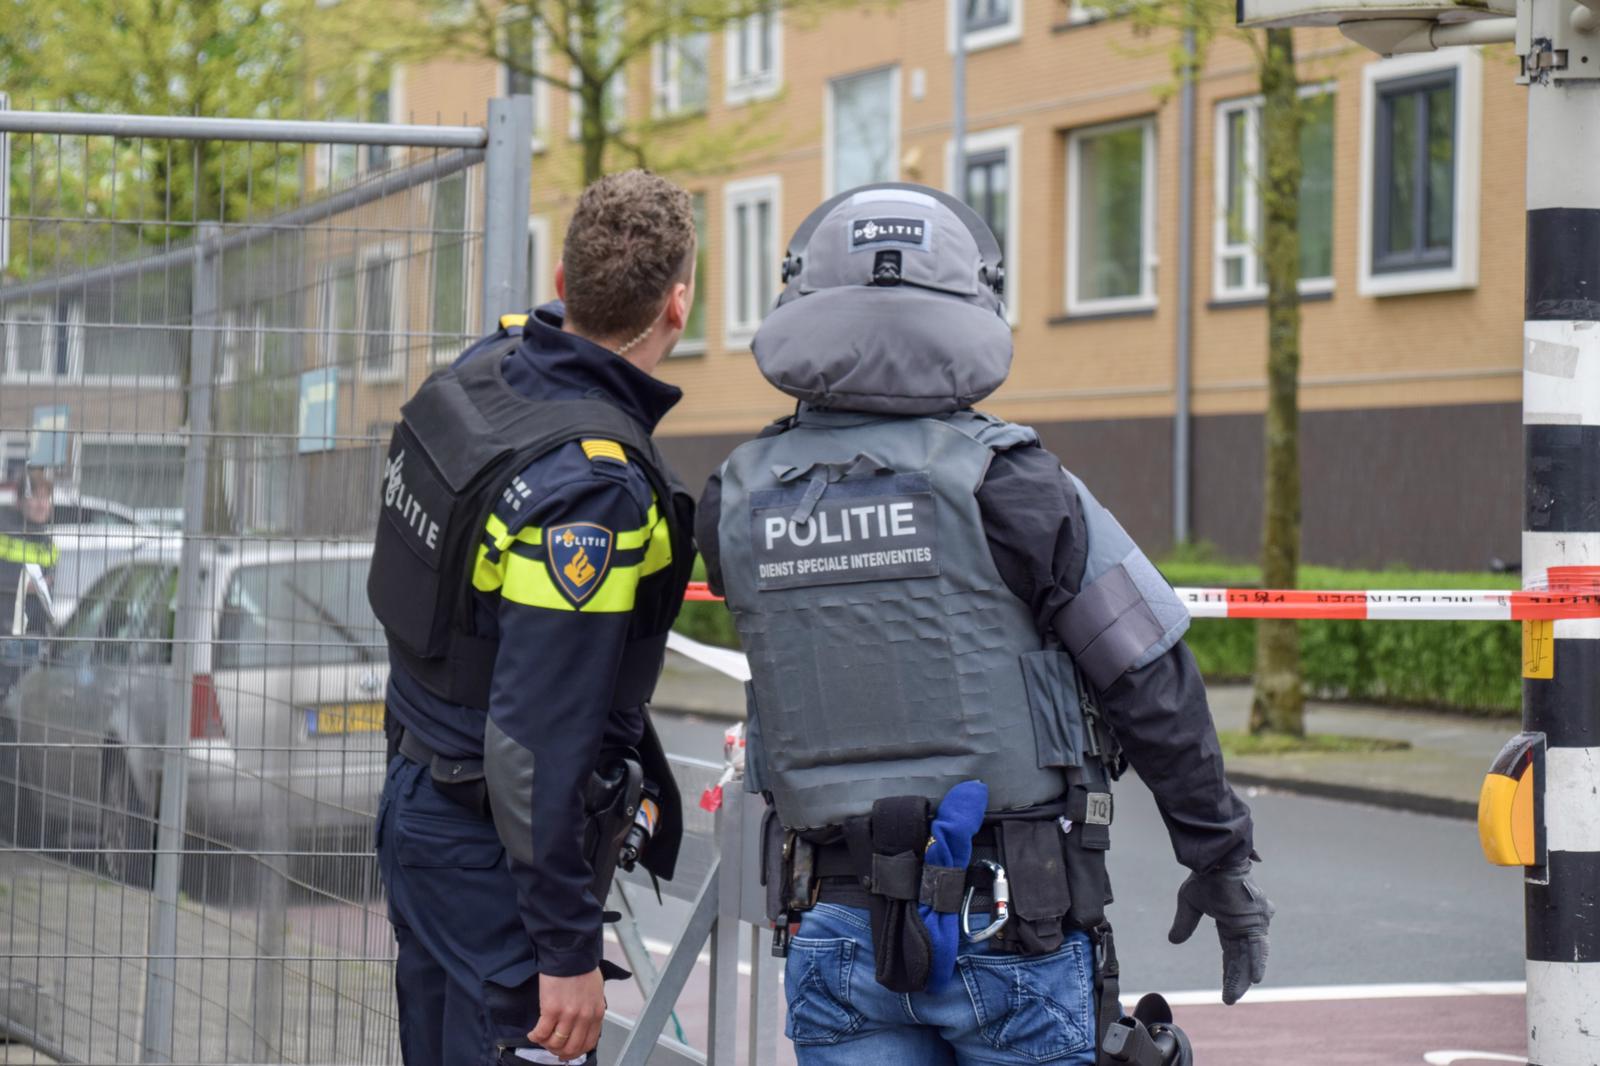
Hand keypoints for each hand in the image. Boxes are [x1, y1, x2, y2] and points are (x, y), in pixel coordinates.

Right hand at [529, 969, 604, 1059]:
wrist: (570, 953)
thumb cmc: (582, 968)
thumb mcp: (595, 991)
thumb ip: (591, 1009)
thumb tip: (582, 1024)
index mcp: (596, 1013)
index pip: (588, 1043)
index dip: (575, 1052)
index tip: (567, 1052)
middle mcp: (584, 1017)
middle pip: (571, 1047)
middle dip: (560, 1052)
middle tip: (552, 1048)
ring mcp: (568, 1015)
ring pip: (556, 1043)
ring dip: (546, 1044)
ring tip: (541, 1038)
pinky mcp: (551, 1010)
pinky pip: (542, 1033)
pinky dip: (535, 1037)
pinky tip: (532, 1034)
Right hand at [1168, 860, 1273, 1004]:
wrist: (1215, 862)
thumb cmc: (1205, 877)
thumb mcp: (1190, 903)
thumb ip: (1185, 923)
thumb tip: (1174, 941)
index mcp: (1232, 922)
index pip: (1231, 953)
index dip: (1229, 972)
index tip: (1225, 991)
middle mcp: (1245, 926)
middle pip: (1241, 958)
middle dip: (1236, 979)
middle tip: (1230, 999)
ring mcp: (1253, 924)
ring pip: (1249, 956)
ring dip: (1244, 976)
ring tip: (1237, 995)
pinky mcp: (1256, 920)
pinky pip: (1258, 945)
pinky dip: (1257, 960)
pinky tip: (1256, 978)